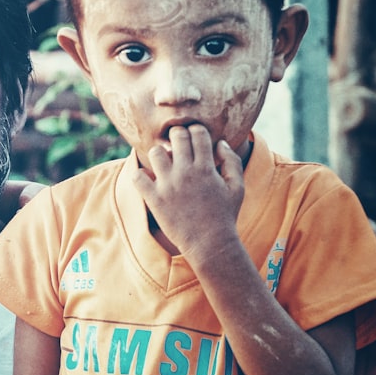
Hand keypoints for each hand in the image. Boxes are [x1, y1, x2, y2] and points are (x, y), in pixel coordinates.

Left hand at [132, 124, 244, 259]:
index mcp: (206, 167)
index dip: (195, 130)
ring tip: (165, 162)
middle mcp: (185, 172)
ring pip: (155, 152)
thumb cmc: (225, 215)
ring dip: (160, 153)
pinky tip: (149, 179)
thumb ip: (231, 161)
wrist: (210, 244)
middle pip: (176, 136)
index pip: (197, 133)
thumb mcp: (237, 187)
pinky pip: (138, 176)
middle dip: (177, 135)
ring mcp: (168, 185)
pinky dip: (140, 174)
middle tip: (178, 144)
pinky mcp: (154, 198)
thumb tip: (220, 143)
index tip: (194, 137)